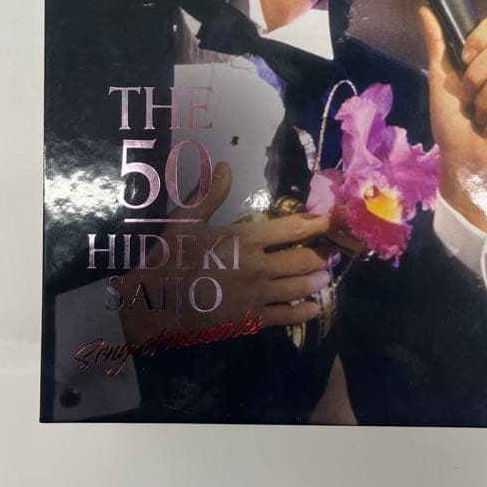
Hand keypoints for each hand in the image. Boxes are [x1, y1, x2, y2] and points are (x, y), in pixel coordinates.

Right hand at [119, 162, 332, 343]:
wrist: (152, 304)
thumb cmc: (168, 259)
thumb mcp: (184, 221)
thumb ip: (209, 194)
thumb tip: (224, 166)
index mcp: (244, 239)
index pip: (292, 229)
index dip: (318, 222)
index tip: (335, 218)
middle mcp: (257, 266)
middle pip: (304, 259)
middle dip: (323, 254)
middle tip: (334, 251)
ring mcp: (257, 295)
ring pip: (300, 287)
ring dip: (318, 280)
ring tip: (326, 276)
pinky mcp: (251, 320)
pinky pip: (287, 316)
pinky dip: (305, 310)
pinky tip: (313, 307)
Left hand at [420, 7, 486, 232]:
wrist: (465, 160)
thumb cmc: (452, 123)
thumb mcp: (440, 81)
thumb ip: (438, 45)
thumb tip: (426, 10)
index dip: (482, 39)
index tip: (466, 59)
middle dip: (476, 79)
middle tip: (470, 99)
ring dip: (485, 103)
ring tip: (481, 117)